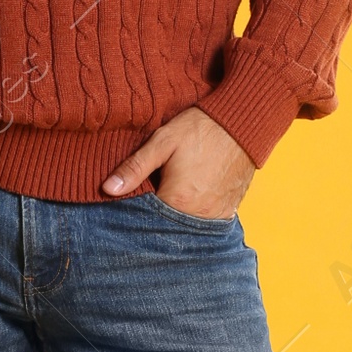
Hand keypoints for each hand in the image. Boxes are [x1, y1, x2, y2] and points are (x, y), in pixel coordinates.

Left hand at [101, 107, 255, 220]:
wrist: (243, 122)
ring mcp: (216, 215)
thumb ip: (134, 167)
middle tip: (147, 201)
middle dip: (153, 220)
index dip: (134, 213)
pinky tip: (186, 204)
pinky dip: (193, 218)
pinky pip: (204, 223)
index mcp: (178, 200)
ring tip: (166, 203)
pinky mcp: (228, 211)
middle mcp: (198, 214)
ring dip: (174, 220)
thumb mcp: (162, 142)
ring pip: (186, 228)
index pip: (145, 220)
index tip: (127, 205)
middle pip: (166, 227)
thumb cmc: (201, 129)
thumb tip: (107, 189)